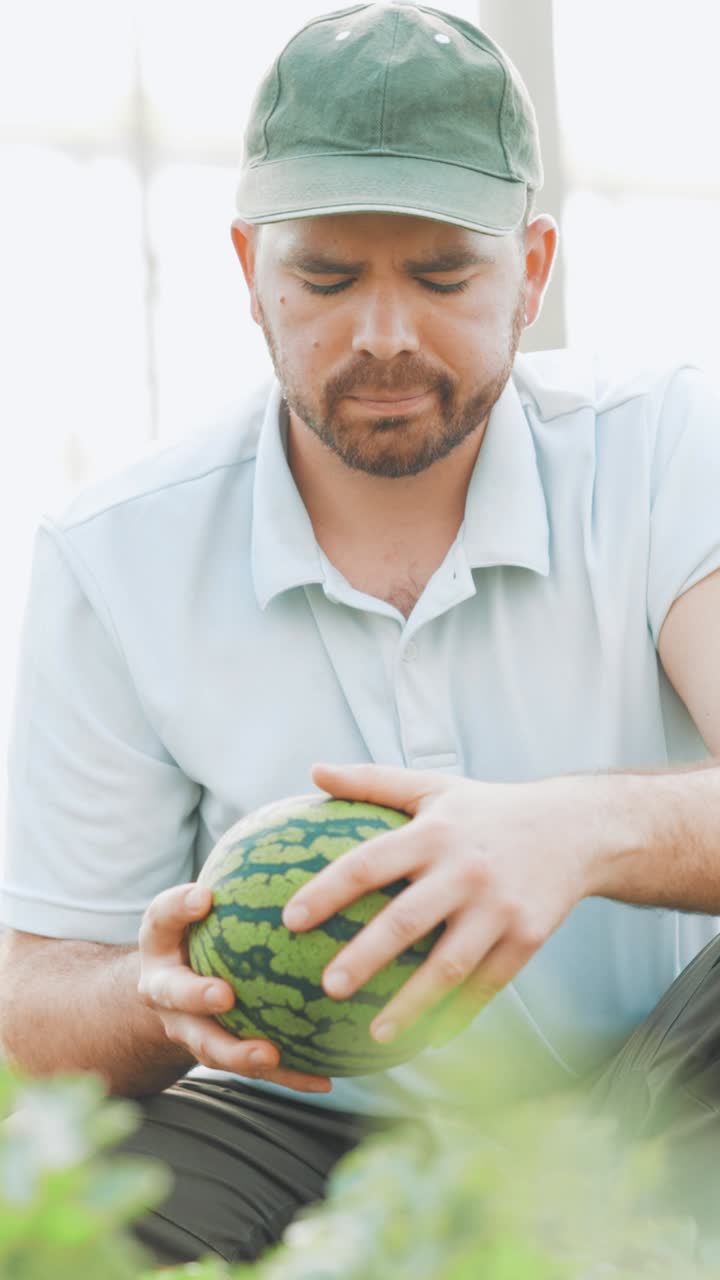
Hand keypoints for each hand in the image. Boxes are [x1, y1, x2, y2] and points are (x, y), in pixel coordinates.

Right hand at [137, 883, 331, 1093]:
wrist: (173, 990)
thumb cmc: (199, 931)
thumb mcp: (201, 902)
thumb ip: (232, 876)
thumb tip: (297, 833)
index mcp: (161, 944)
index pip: (161, 919)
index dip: (178, 908)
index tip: (203, 897)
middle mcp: (167, 990)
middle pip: (175, 995)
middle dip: (196, 996)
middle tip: (223, 994)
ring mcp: (190, 1028)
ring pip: (209, 1045)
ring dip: (237, 1052)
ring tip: (269, 1054)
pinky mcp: (222, 1054)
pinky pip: (256, 1068)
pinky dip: (289, 1075)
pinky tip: (325, 1079)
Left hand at [283, 763, 593, 1048]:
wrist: (573, 829)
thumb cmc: (487, 810)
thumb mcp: (432, 787)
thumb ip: (372, 781)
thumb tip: (314, 771)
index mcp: (434, 834)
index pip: (369, 862)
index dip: (327, 890)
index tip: (289, 919)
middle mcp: (464, 871)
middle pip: (405, 921)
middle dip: (364, 957)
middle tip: (326, 987)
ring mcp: (498, 908)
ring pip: (447, 966)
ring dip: (411, 1004)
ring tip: (374, 1033)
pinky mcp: (527, 938)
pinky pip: (487, 985)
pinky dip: (459, 1014)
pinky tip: (431, 1039)